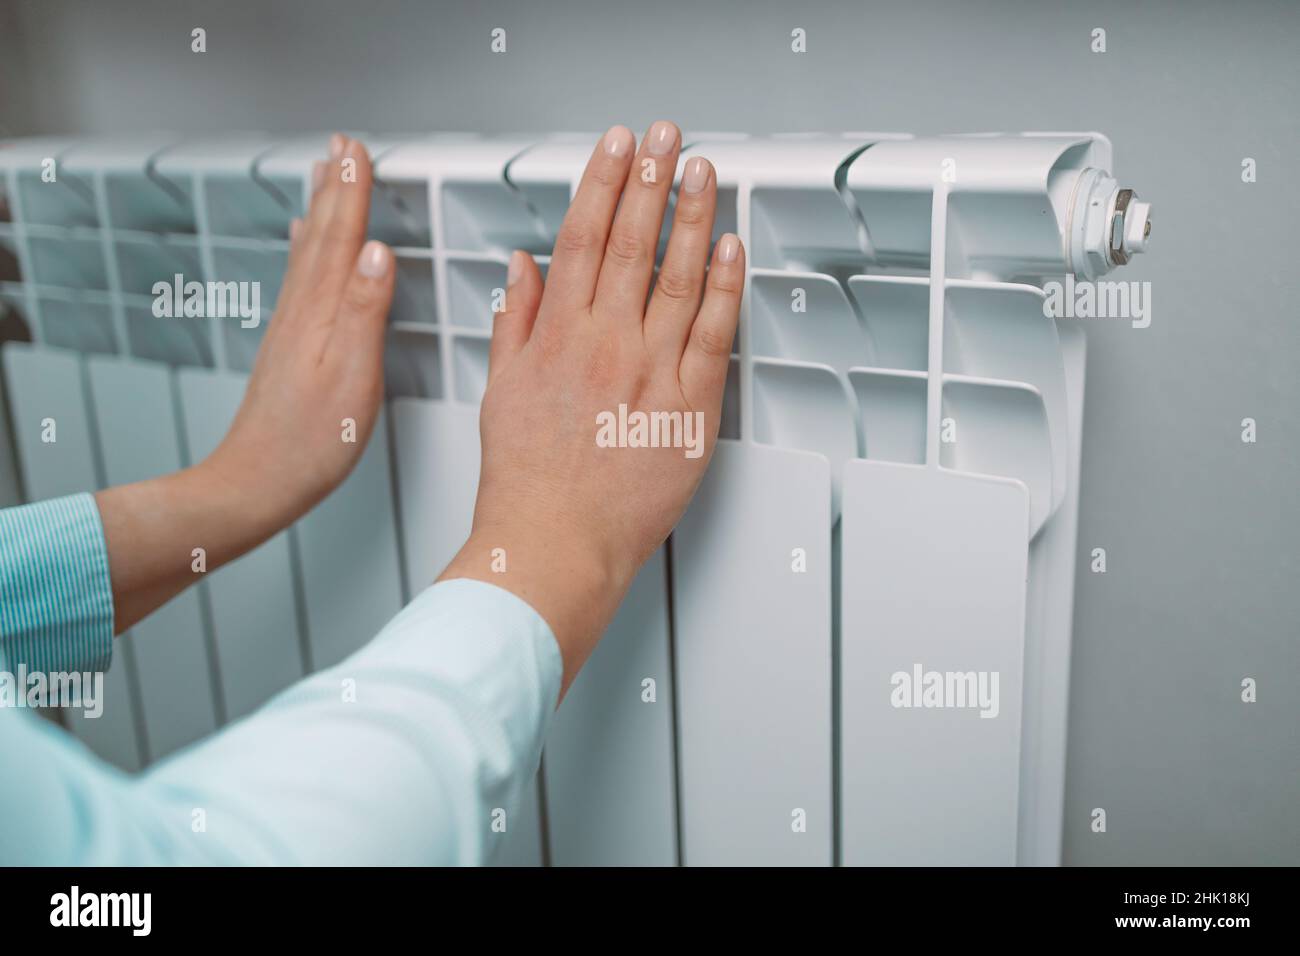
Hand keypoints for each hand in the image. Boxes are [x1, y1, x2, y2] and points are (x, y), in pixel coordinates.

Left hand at [207, 134, 394, 528]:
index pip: (342, 238)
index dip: (352, 191)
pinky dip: (306, 251)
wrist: (257, 482)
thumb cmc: (309, 443)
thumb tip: (379, 253)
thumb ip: (366, 312)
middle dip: (334, 188)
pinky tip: (304, 247)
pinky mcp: (288, 347)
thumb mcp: (354, 377)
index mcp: (321, 314)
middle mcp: (300, 313)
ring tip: (323, 177)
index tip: (358, 150)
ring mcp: (290, 328)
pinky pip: (300, 280)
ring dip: (320, 211)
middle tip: (342, 147)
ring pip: (309, 254)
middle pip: (322, 236)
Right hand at [439, 122, 744, 689]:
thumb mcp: (501, 390)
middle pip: (631, 242)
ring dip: (693, 216)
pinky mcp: (689, 409)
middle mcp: (603, 344)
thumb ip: (515, 322)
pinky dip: (725, 287)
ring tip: (704, 172)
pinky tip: (731, 248)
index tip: (618, 145)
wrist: (552, 543)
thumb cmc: (525, 481)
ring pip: (678, 276)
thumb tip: (522, 269)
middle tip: (667, 135)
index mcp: (556, 336)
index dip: (603, 182)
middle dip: (651, 178)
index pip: (581, 236)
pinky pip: (715, 335)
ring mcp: (649, 373)